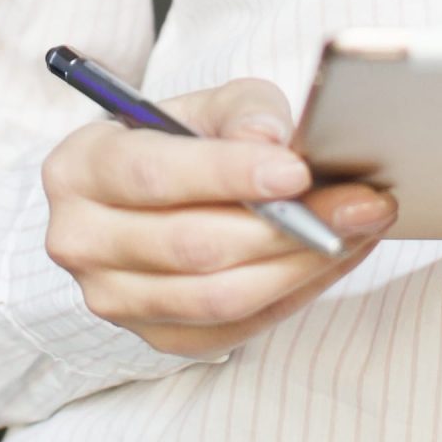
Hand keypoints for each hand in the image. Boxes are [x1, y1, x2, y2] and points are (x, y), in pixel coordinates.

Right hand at [42, 76, 396, 356]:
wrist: (146, 197)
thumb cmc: (179, 140)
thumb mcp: (205, 104)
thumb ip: (242, 111)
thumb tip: (269, 141)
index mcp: (80, 168)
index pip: (154, 175)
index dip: (228, 174)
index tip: (298, 170)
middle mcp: (81, 241)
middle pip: (192, 247)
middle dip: (288, 225)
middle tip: (361, 201)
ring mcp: (114, 300)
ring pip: (218, 297)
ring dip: (303, 265)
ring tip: (362, 227)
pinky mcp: (156, 338)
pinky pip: (235, 329)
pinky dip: (295, 294)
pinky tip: (339, 256)